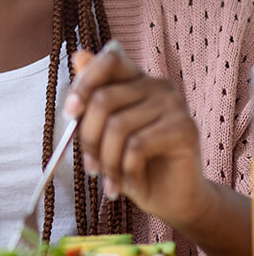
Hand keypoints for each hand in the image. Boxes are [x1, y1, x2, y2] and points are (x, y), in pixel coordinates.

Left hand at [65, 43, 209, 228]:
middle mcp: (158, 85)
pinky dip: (126, 170)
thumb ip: (91, 97)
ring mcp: (175, 105)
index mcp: (137, 79)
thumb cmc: (133, 163)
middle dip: (88, 138)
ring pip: (118, 127)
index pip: (109, 60)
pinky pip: (137, 146)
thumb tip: (78, 55)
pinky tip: (130, 182)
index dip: (84, 84)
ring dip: (106, 161)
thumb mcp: (103, 131)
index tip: (69, 114)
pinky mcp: (185, 129)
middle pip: (104, 99)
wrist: (171, 199)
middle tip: (90, 165)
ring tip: (109, 180)